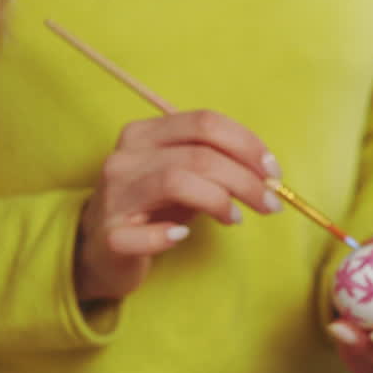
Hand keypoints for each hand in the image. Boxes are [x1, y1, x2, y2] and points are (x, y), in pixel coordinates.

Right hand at [76, 110, 282, 300]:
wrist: (99, 250)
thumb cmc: (152, 208)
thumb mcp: (184, 176)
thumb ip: (217, 165)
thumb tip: (267, 172)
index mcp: (144, 134)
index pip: (204, 122)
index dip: (246, 144)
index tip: (273, 172)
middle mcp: (125, 158)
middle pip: (198, 154)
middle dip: (245, 179)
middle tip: (271, 203)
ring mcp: (114, 196)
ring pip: (176, 182)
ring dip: (220, 201)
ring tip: (237, 218)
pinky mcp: (110, 236)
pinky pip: (145, 234)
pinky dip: (169, 236)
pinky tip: (183, 237)